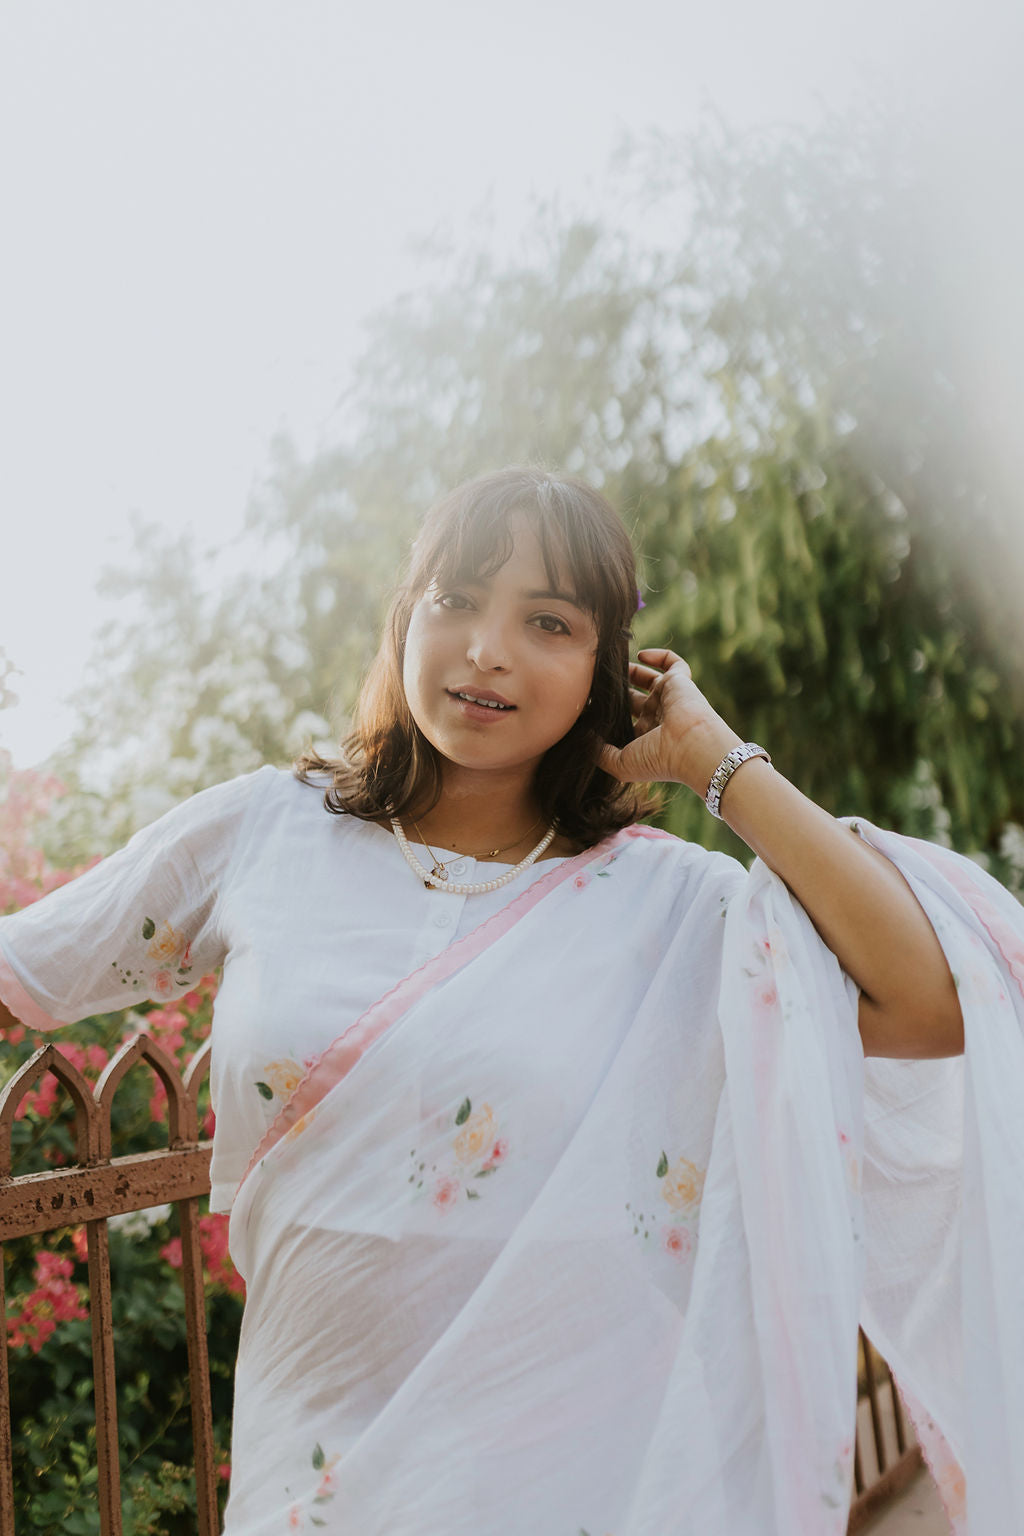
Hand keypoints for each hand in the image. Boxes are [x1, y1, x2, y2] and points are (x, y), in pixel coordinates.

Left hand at [597, 648, 742, 796]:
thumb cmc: (658, 759)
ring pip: (649, 678)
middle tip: (594, 681)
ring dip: (630, 670)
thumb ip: (599, 753)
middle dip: (615, 689)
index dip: (606, 711)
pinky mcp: (680, 681)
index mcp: (645, 735)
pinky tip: (640, 655)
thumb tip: (584, 735)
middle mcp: (657, 715)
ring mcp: (668, 697)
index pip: (623, 719)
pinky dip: (659, 655)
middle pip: (632, 696)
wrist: (691, 747)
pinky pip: (674, 662)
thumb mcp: (621, 764)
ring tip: (610, 666)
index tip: (586, 703)